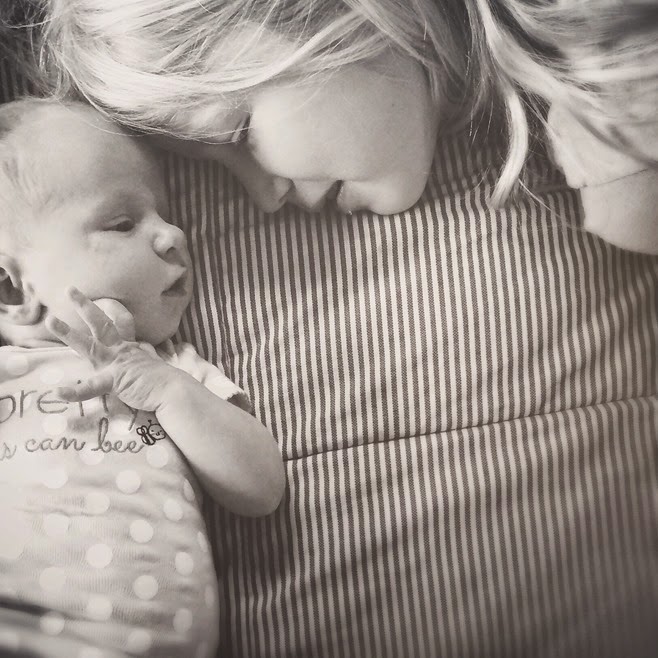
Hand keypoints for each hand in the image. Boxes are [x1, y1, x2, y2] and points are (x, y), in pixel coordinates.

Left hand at [45, 287, 175, 410]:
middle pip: (102, 324)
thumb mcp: (155, 365)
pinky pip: (90, 387)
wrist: (174, 391)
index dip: (114, 311)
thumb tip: (148, 356)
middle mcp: (122, 351)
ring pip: (88, 344)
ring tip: (51, 320)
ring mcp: (116, 363)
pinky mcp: (114, 379)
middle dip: (85, 306)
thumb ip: (147, 359)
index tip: (104, 301)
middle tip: (69, 290)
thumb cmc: (169, 383)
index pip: (123, 323)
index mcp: (133, 348)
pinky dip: (74, 391)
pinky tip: (58, 392)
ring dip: (68, 332)